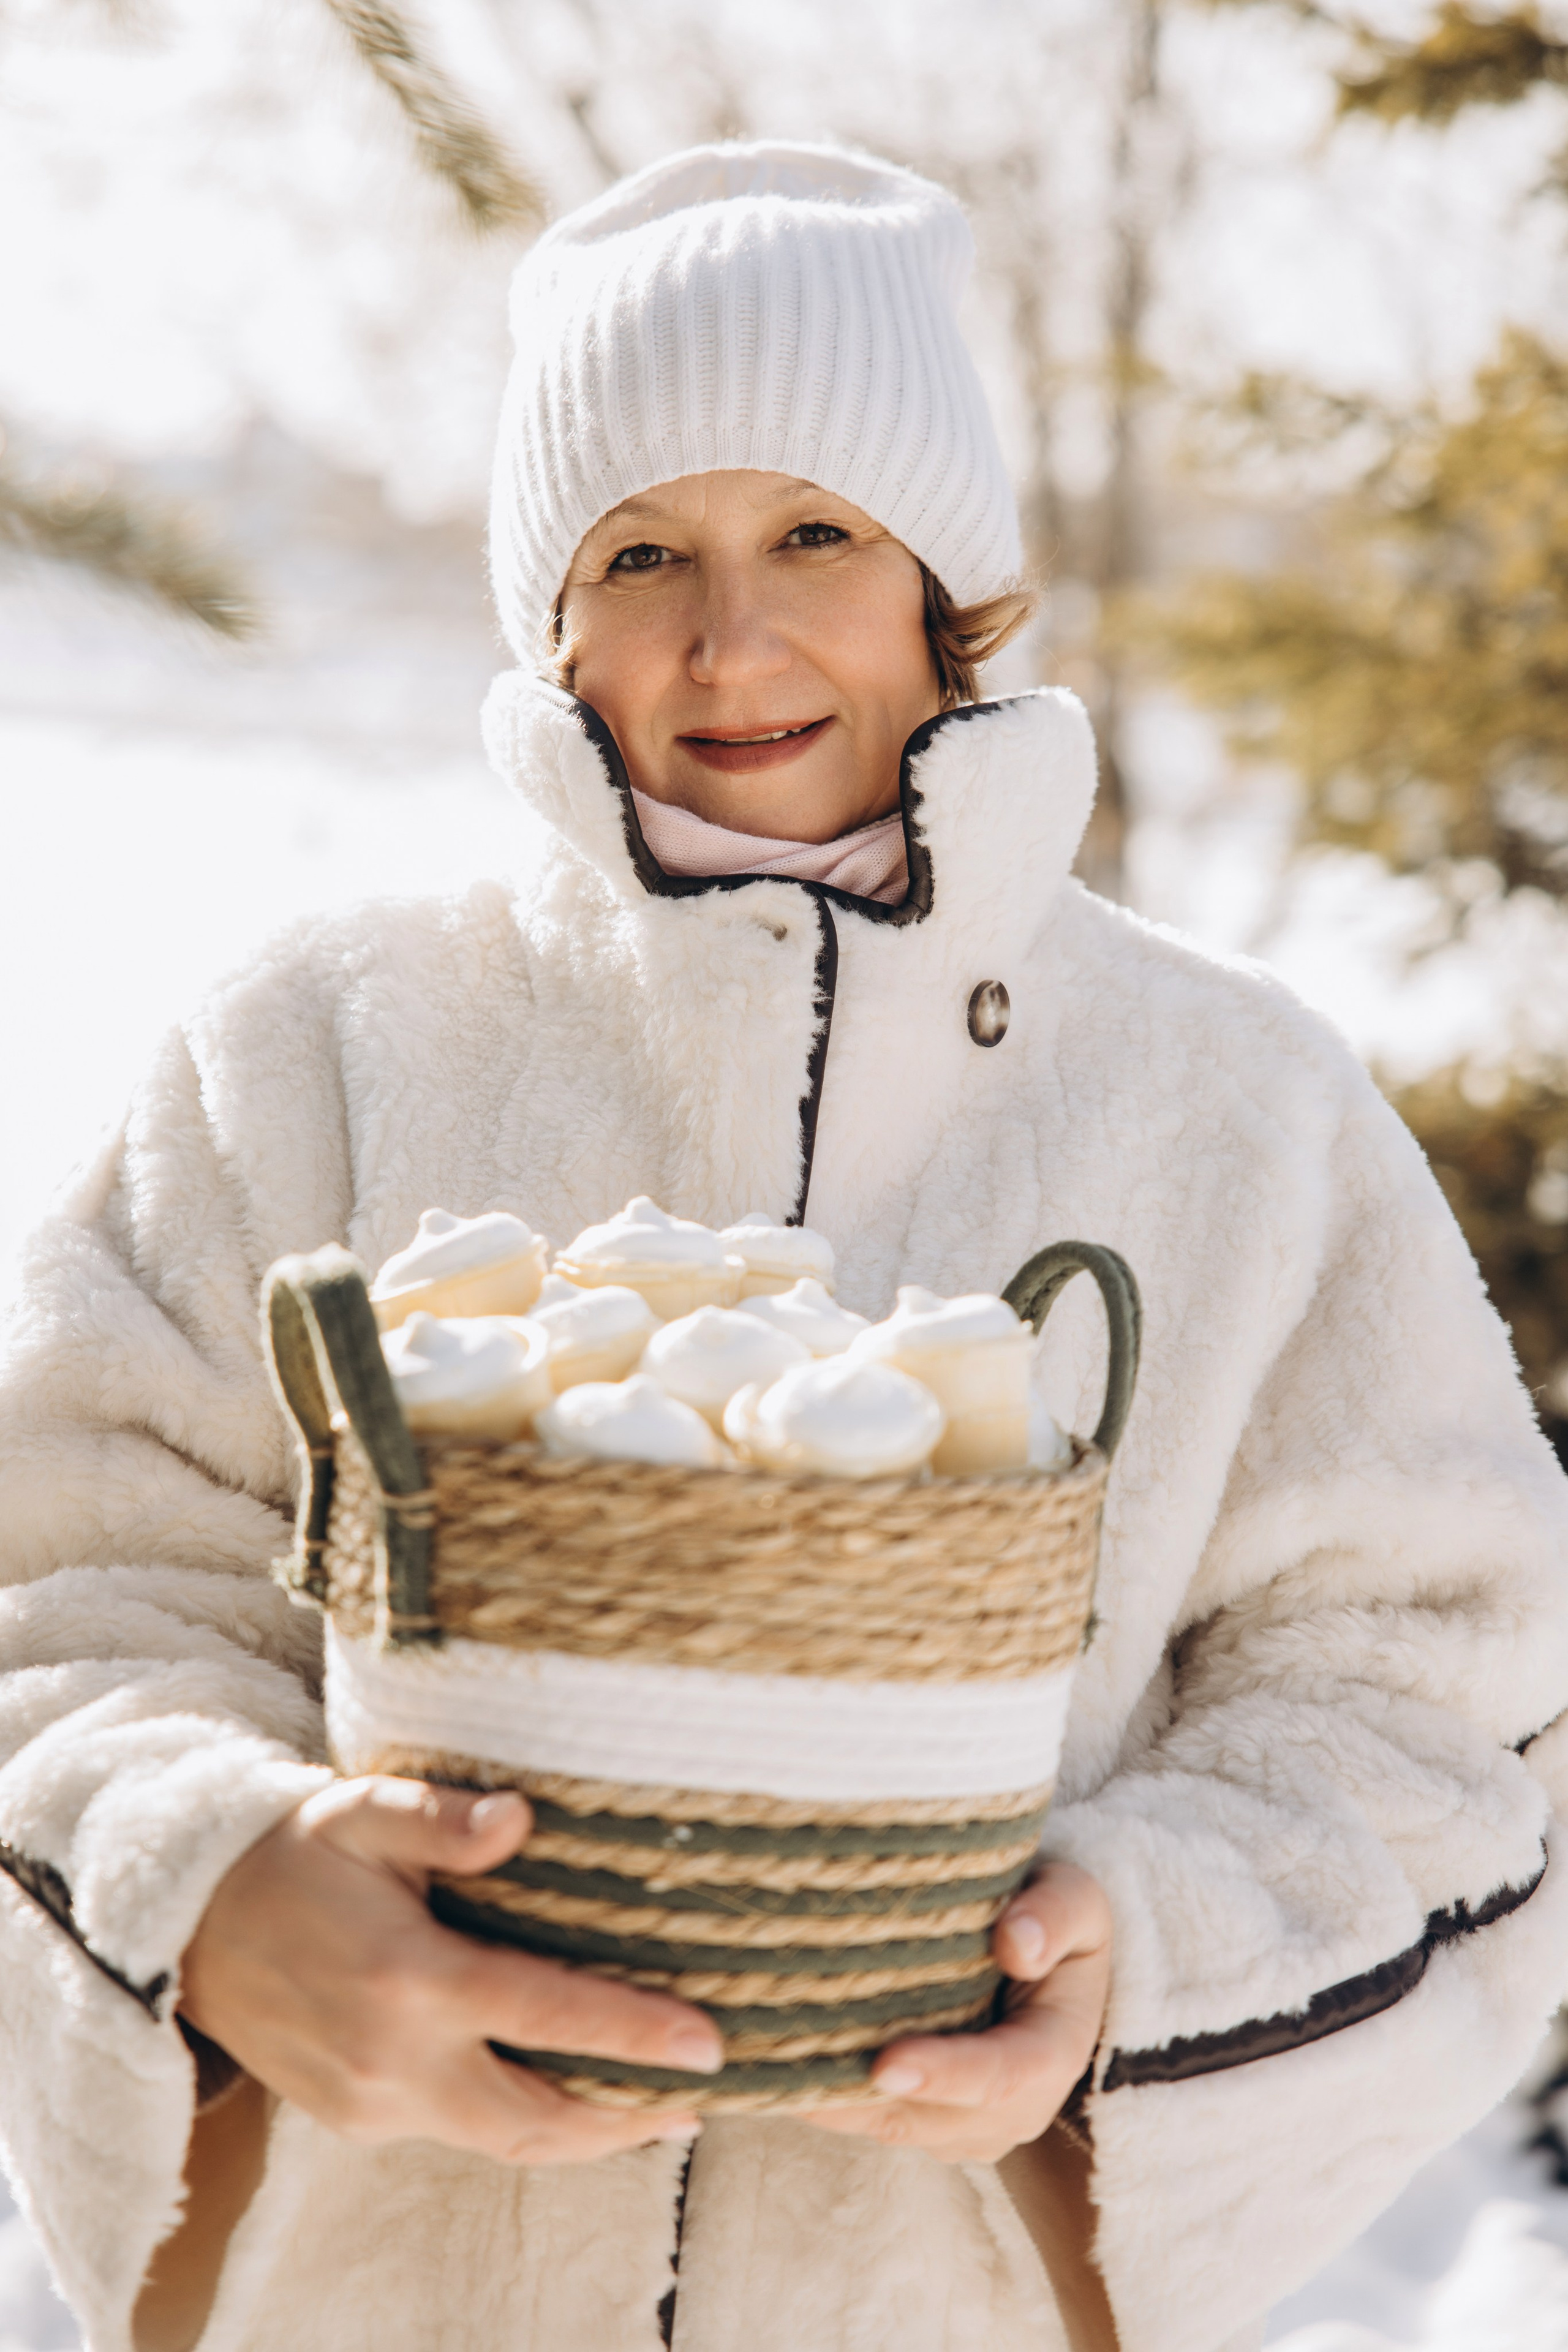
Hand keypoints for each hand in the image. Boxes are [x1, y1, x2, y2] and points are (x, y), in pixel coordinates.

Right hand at [180, 1776, 722, 2162]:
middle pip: (540, 2118)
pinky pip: (461, 2132)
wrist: (193, 1925)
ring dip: (586, 2135)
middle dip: (629, 2115)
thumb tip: (520, 1818)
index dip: (635, 2033)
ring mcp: (373, 2103)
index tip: (711, 2044)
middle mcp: (393, 2060)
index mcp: (408, 1979)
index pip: (547, 2014)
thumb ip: (442, 1816)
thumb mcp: (362, 1810)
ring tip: (660, 2108)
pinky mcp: (358, 2121)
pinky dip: (524, 2123)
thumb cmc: (297, 1852)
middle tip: (704, 2092)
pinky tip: (568, 2093)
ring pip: (504, 2142)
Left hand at [798, 1862, 1110, 2161]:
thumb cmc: (1053, 1918)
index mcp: (1054, 2052)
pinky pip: (871, 2121)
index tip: (885, 2064)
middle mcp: (1013, 2109)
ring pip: (892, 2125)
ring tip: (772, 2062)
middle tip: (791, 2061)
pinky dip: (828, 2097)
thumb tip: (1017, 1945)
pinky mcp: (924, 2123)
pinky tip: (778, 2063)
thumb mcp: (1076, 1897)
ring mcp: (965, 2126)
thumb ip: (1056, 1914)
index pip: (1004, 2076)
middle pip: (933, 2114)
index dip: (945, 2074)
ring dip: (836, 2100)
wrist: (1044, 1956)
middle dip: (865, 2094)